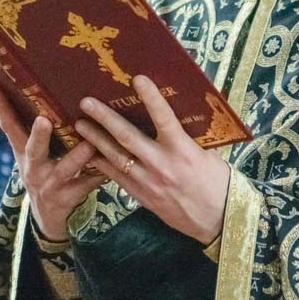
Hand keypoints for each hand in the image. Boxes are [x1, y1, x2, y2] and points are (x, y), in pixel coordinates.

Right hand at [0, 84, 102, 242]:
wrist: (48, 218)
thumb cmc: (44, 175)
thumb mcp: (33, 156)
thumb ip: (36, 133)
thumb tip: (48, 93)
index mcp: (24, 153)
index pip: (9, 127)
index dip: (1, 108)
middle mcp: (34, 168)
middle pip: (34, 150)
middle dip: (39, 136)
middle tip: (43, 120)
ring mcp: (50, 185)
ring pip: (65, 170)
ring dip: (77, 156)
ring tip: (90, 145)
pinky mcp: (69, 199)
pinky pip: (86, 186)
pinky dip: (99, 177)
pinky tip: (112, 169)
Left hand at [74, 76, 231, 245]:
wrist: (218, 220)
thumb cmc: (218, 184)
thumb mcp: (207, 155)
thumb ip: (185, 139)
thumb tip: (168, 119)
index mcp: (183, 151)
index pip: (164, 118)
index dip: (151, 98)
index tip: (138, 79)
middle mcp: (162, 165)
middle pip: (128, 137)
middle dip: (105, 118)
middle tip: (86, 102)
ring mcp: (149, 182)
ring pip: (116, 157)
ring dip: (96, 140)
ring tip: (80, 125)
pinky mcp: (142, 197)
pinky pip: (117, 177)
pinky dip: (102, 164)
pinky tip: (90, 154)